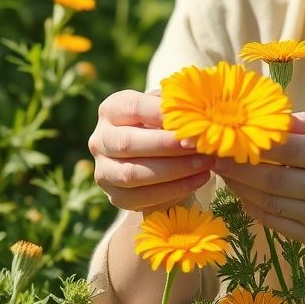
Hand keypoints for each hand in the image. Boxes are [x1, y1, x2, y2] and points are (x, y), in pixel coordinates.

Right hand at [88, 89, 215, 211]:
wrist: (154, 158)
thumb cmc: (164, 125)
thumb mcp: (167, 108)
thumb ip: (176, 105)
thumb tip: (196, 108)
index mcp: (111, 110)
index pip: (133, 108)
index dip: (161, 113)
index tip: (191, 118)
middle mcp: (100, 139)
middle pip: (127, 143)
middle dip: (167, 145)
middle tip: (199, 144)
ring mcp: (104, 170)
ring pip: (132, 173)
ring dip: (173, 170)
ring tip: (204, 164)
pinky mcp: (115, 196)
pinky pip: (141, 197)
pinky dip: (173, 190)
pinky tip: (197, 180)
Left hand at [213, 111, 304, 245]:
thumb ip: (304, 124)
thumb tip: (262, 118)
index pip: (287, 150)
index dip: (253, 144)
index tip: (227, 137)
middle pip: (273, 180)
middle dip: (237, 168)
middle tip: (215, 157)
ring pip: (269, 203)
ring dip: (239, 187)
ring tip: (223, 171)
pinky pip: (273, 222)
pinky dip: (252, 206)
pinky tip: (241, 191)